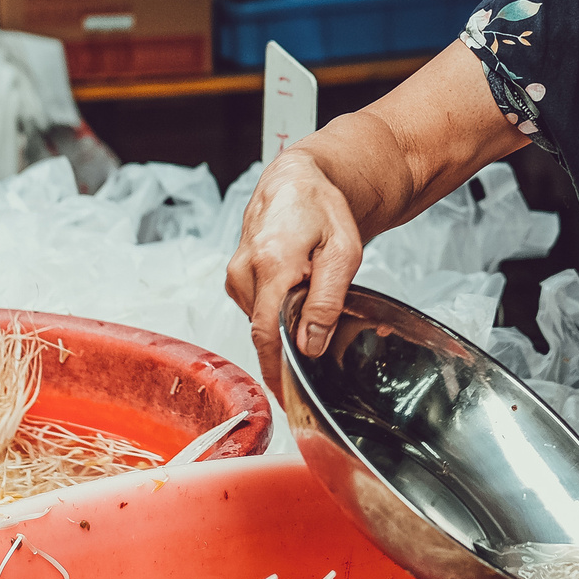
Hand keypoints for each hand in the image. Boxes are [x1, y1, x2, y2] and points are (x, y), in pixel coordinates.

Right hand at [225, 147, 364, 384]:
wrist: (297, 181)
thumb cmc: (323, 210)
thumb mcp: (343, 254)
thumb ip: (325, 302)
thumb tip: (309, 346)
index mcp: (271, 263)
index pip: (266, 333)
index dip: (277, 370)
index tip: (288, 397)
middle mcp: (244, 270)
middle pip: (263, 330)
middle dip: (288, 347)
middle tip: (316, 356)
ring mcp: (236, 273)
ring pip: (260, 320)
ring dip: (284, 323)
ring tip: (310, 301)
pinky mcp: (235, 276)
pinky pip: (256, 308)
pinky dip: (275, 310)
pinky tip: (294, 292)